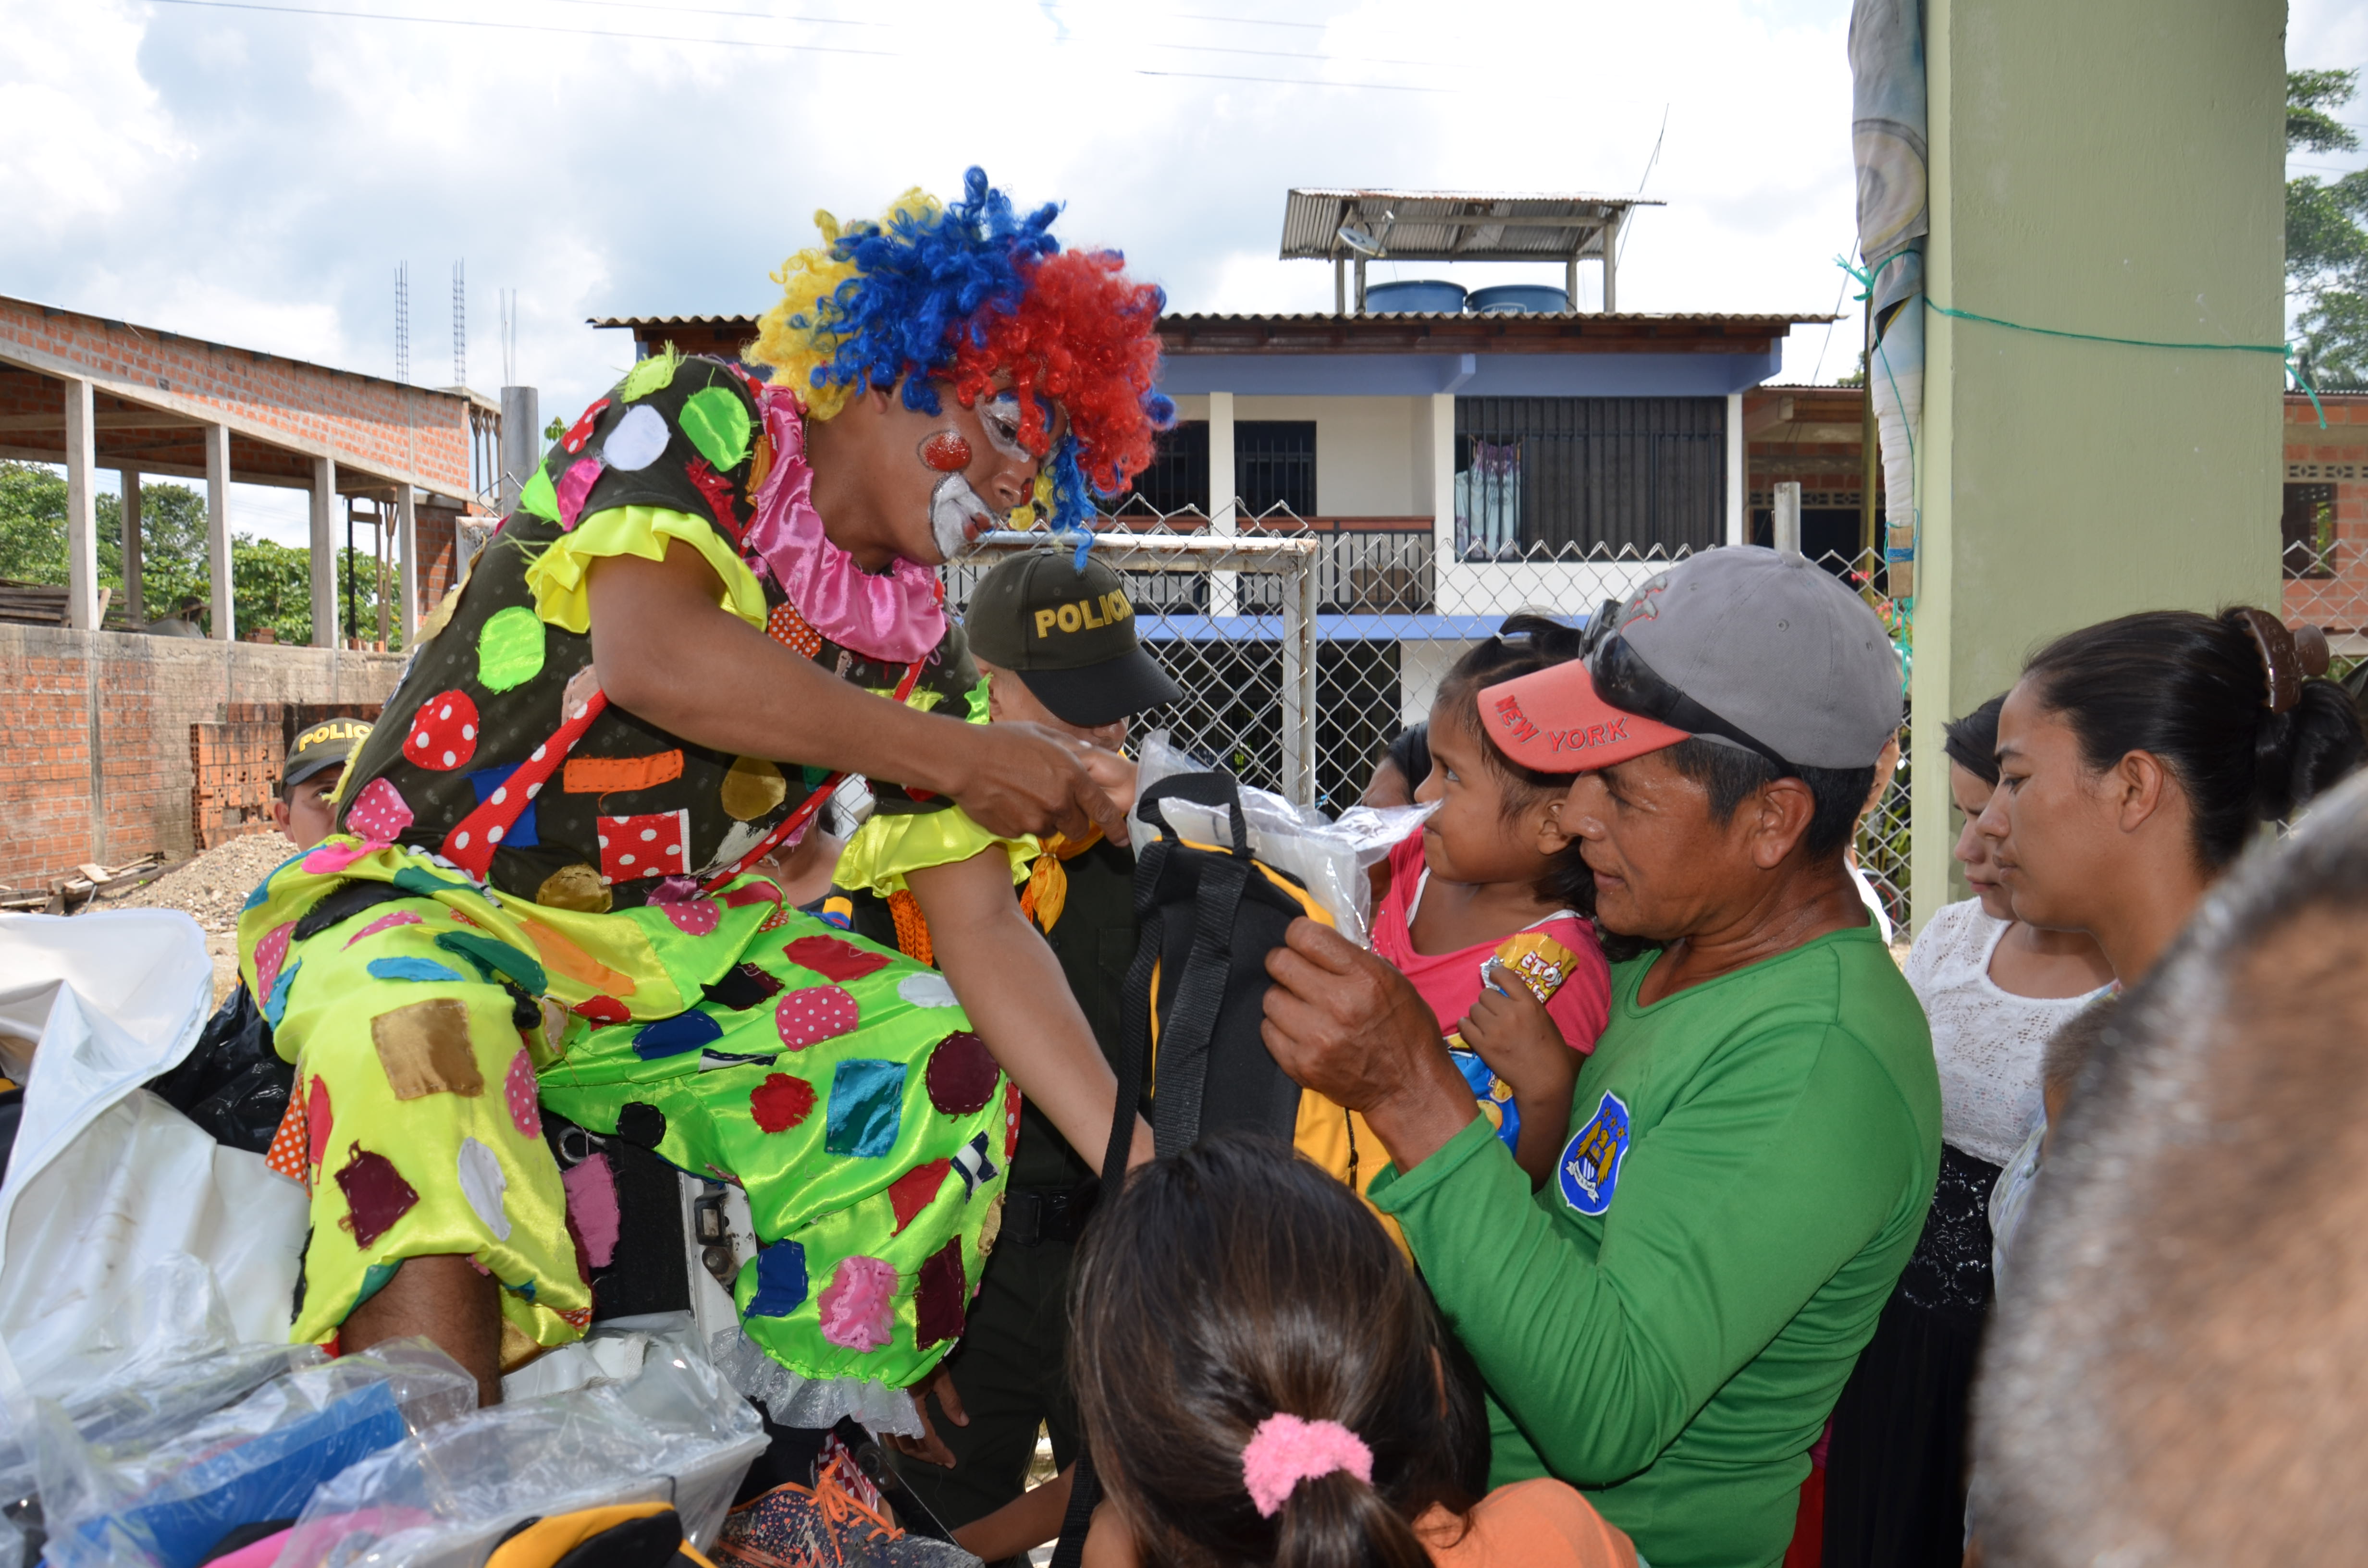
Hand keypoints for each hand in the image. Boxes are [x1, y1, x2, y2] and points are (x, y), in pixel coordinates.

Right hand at [884, 1363, 967, 1467]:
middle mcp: (893, 1414)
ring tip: (929, 1454)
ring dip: (913, 1451)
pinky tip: (909, 1442)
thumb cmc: (917, 1356)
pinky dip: (899, 1442)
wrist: (889, 1342)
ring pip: (895, 1443)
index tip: (951, 1462)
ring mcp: (881, 1413)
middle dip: (926, 1456)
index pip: (926, 1438)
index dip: (938, 1452)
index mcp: (910, 1406)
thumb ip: (950, 1400)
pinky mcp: (875, 1409)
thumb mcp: (938, 1375)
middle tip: (941, 1460)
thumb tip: (963, 1422)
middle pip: (909, 1446)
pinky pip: (886, 1433)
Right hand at [944, 722, 1129, 846]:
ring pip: (1051, 830)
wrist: (965, 761)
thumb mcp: (1043, 735)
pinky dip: (1021, 821)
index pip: (1103, 809)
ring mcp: (1036, 820)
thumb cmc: (1003, 741)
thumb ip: (1071, 748)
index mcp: (1071, 777)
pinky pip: (1025, 831)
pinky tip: (1006, 802)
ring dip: (1045, 819)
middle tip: (1055, 805)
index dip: (1115, 826)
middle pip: (1078, 828)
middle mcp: (1058, 802)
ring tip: (1022, 796)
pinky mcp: (1015, 832)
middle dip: (1073, 822)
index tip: (1122, 838)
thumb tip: (1088, 754)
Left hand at [1260, 917, 1476, 1172]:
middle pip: (1279, 963)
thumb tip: (1315, 943)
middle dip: (1286, 963)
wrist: (1410, 1089)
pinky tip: (1301, 1031)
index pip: (1305, 936)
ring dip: (1284, 999)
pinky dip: (1280, 1028)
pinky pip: (1268, 1031)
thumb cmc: (1406, 1031)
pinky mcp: (1301, 1065)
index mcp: (1364, 977)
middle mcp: (1338, 1005)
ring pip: (1270, 998)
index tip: (1303, 943)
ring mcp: (1317, 1038)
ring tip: (1304, 1007)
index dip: (1299, 935)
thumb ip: (1352, 959)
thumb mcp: (1394, 982)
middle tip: (1298, 974)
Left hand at [1461, 961, 1580, 1185]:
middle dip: (1489, 1002)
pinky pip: (1464, 1026)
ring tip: (1487, 1025)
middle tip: (1494, 1013)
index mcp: (1529, 1004)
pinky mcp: (1482, 1046)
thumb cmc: (1550, 1051)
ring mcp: (1494, 1030)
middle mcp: (1510, 1013)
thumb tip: (1507, 993)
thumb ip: (1525, 1004)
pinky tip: (1474, 1031)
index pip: (1505, 975)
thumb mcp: (1544, 1020)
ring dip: (1478, 1015)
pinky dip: (1467, 1027)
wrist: (1544, 1081)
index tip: (1493, 977)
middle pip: (1485, 994)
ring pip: (1473, 1009)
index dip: (1496, 974)